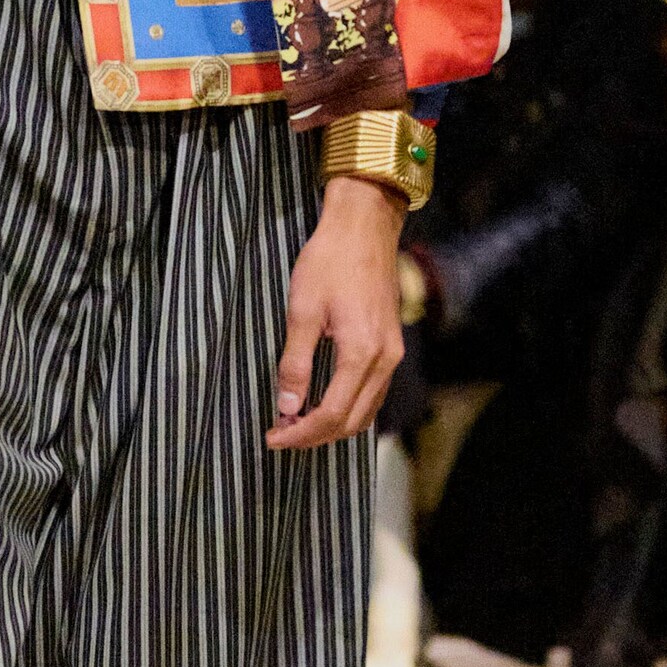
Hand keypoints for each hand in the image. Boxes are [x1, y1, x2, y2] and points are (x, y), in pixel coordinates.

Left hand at [268, 175, 405, 451]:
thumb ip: (295, 364)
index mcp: (361, 352)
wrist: (364, 229)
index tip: (273, 437)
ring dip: (333, 425)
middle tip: (281, 434)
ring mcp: (392, 353)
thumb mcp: (302, 311)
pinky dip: (349, 407)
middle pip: (352, 420)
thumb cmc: (329, 262)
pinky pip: (374, 393)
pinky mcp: (392, 345)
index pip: (332, 414)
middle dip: (315, 436)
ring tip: (297, 422)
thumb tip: (287, 407)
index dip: (301, 433)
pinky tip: (324, 402)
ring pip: (367, 411)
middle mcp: (384, 360)